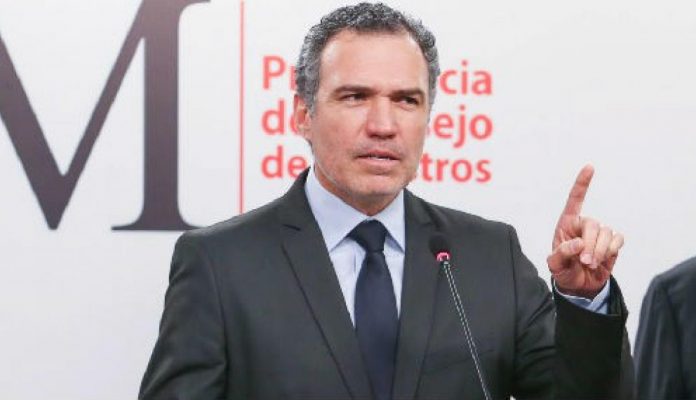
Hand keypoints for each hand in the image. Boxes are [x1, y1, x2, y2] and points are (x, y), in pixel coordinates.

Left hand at [547, 165, 623, 297]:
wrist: (579, 286)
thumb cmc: (564, 271)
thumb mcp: (555, 265)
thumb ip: (562, 253)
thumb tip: (578, 243)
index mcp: (566, 224)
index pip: (575, 200)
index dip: (582, 183)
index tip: (590, 167)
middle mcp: (583, 225)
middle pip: (593, 224)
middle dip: (590, 245)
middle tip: (584, 262)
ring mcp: (599, 233)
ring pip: (606, 233)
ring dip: (600, 251)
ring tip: (590, 264)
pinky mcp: (612, 243)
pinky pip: (618, 239)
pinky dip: (612, 250)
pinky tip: (604, 259)